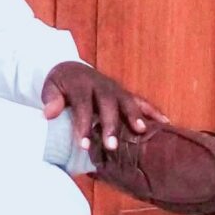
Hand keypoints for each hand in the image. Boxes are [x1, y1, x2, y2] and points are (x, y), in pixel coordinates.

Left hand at [41, 61, 167, 150]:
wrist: (71, 68)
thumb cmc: (60, 84)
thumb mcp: (49, 88)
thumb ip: (51, 100)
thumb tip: (49, 114)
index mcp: (80, 84)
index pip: (83, 105)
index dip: (84, 125)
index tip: (84, 145)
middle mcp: (100, 85)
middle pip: (107, 104)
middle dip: (110, 124)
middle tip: (112, 145)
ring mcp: (114, 88)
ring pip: (126, 100)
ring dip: (134, 116)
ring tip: (141, 132)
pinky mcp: (124, 92)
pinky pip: (140, 100)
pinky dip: (153, 110)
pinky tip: (165, 122)